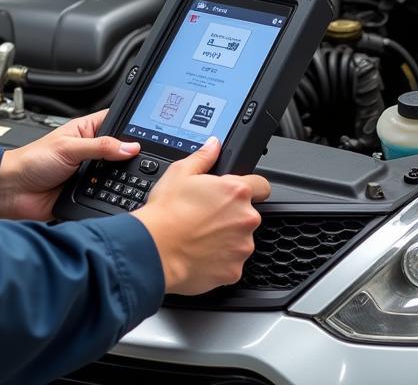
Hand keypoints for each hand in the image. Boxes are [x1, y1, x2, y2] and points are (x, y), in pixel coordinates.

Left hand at [0, 110, 139, 220]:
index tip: (152, 132)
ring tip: (133, 179)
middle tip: (145, 160)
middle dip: (131, 157)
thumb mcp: (68, 148)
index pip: (116, 122)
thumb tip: (130, 146)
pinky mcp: (88, 193)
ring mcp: (91, 173)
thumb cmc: (32, 160)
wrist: (14, 190)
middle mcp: (91, 151)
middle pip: (121, 151)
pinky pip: (108, 194)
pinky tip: (120, 196)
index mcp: (86, 130)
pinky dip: (113, 196)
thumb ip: (100, 146)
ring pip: (117, 175)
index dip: (132, 126)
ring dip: (122, 178)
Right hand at [132, 137, 269, 294]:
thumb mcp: (180, 172)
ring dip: (226, 237)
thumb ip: (203, 157)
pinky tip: (199, 251)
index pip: (261, 185)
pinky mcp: (235, 271)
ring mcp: (242, 247)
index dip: (248, 187)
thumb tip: (214, 145)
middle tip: (205, 214)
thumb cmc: (167, 211)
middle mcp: (245, 219)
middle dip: (231, 214)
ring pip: (240, 239)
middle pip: (247, 214)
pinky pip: (231, 262)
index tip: (234, 193)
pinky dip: (219, 258)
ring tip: (199, 234)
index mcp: (236, 192)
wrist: (156, 249)